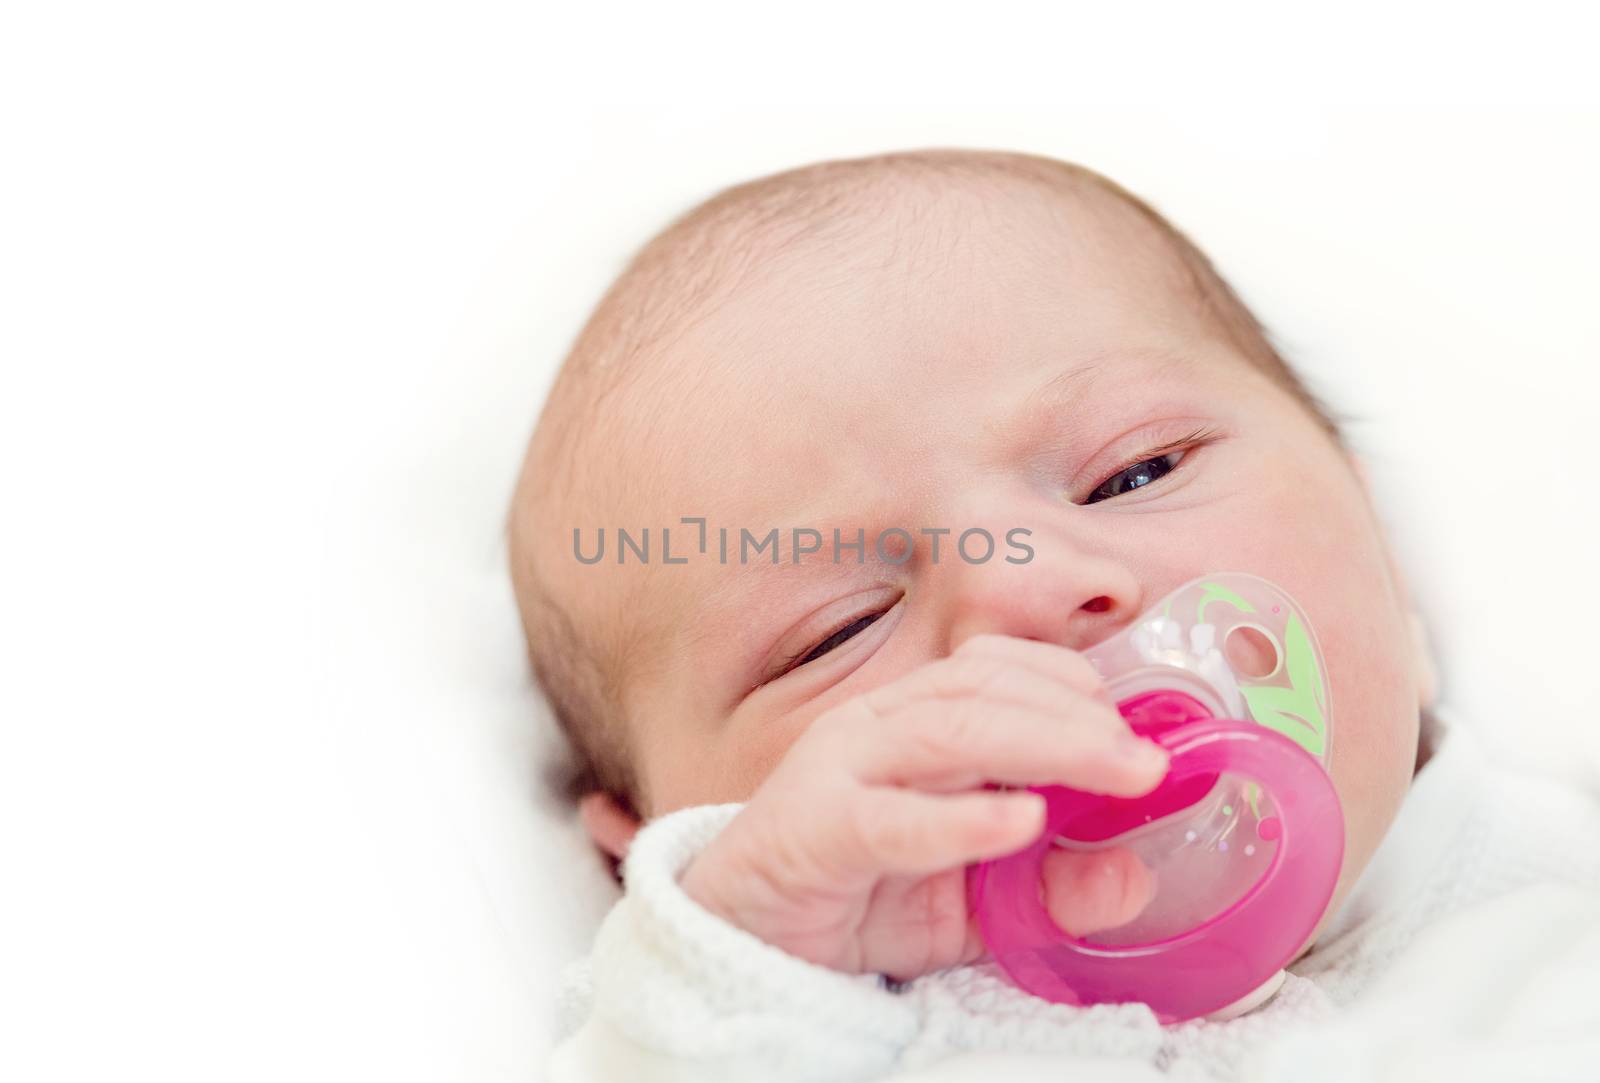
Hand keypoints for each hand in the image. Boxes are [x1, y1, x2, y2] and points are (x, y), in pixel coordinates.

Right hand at [678, 634, 1167, 981]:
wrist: (743, 943)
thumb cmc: (856, 900)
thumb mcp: (973, 905)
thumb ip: (1048, 889)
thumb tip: (1135, 877)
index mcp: (909, 720)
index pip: (993, 669)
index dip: (1069, 685)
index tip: (1135, 730)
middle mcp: (874, 727)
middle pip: (982, 691)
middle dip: (1075, 718)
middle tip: (1146, 762)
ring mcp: (838, 771)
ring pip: (946, 731)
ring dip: (1042, 744)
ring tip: (1111, 772)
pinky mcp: (812, 830)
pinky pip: (890, 818)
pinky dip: (958, 818)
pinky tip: (1019, 822)